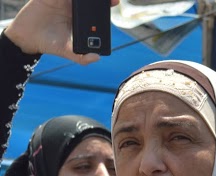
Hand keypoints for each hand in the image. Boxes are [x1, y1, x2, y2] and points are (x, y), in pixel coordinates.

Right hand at [4, 0, 118, 63]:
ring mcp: (60, 1)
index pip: (96, 9)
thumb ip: (81, 57)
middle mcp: (72, 8)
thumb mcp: (67, 51)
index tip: (115, 1)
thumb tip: (97, 58)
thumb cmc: (49, 44)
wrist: (27, 39)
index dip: (106, 4)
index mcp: (81, 19)